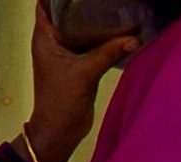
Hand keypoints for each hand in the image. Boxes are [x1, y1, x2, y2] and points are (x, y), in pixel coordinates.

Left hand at [22, 0, 139, 161]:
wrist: (60, 129)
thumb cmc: (62, 98)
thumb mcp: (84, 73)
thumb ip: (108, 54)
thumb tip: (135, 38)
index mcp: (45, 36)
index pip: (45, 5)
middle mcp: (54, 41)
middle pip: (66, 15)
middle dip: (82, 6)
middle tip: (104, 2)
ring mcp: (67, 54)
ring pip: (81, 31)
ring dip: (95, 24)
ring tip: (115, 12)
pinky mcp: (80, 66)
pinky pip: (92, 47)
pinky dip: (103, 41)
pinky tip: (120, 36)